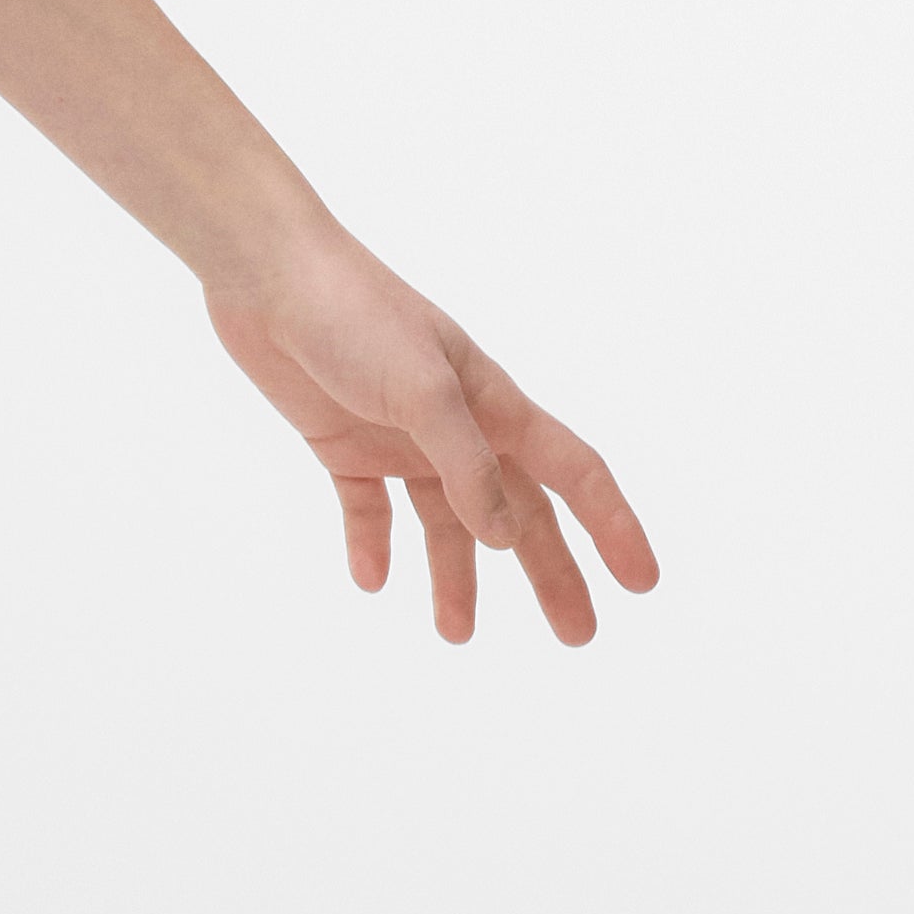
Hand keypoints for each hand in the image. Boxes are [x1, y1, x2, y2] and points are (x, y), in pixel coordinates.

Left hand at [208, 236, 658, 646]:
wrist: (269, 277)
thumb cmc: (357, 316)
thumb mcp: (425, 392)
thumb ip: (466, 465)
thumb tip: (505, 537)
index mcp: (497, 406)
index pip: (574, 475)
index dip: (614, 528)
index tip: (643, 583)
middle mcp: (459, 427)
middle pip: (519, 514)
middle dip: (550, 573)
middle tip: (577, 636)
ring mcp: (401, 438)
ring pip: (444, 522)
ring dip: (456, 577)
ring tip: (456, 635)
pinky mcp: (344, 443)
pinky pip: (368, 509)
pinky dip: (373, 545)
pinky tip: (372, 581)